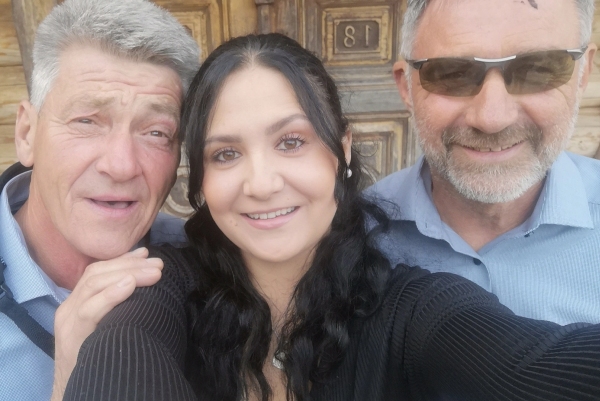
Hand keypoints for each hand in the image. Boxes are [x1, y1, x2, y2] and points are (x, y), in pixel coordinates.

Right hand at [51, 247, 163, 400]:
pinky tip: (129, 285)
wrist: (78, 390)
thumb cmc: (97, 356)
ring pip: (93, 286)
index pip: (97, 271)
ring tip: (153, 273)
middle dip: (130, 265)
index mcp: (77, 302)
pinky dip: (110, 294)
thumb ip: (119, 305)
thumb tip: (148, 283)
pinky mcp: (72, 337)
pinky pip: (89, 310)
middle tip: (158, 264)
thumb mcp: (107, 325)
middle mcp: (69, 307)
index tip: (147, 254)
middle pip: (97, 274)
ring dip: (127, 274)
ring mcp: (68, 321)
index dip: (122, 260)